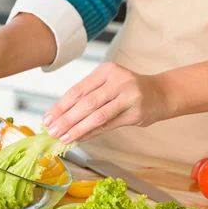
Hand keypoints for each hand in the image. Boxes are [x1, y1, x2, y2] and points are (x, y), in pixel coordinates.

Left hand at [42, 62, 168, 143]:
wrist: (161, 93)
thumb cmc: (128, 89)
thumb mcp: (108, 84)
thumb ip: (87, 97)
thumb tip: (60, 116)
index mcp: (107, 70)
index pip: (78, 90)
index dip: (60, 106)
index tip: (47, 118)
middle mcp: (118, 81)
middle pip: (86, 103)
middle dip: (66, 119)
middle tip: (52, 131)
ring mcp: (129, 96)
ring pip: (97, 115)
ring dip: (77, 129)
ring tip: (63, 137)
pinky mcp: (135, 113)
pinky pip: (108, 125)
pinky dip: (91, 133)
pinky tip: (80, 138)